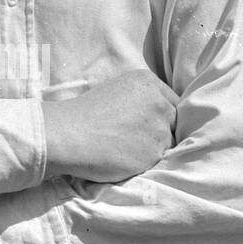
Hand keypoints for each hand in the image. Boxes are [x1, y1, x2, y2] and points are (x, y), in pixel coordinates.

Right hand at [42, 69, 177, 182]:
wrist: (67, 134)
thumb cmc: (86, 114)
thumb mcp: (117, 91)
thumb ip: (143, 98)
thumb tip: (162, 113)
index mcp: (148, 82)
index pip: (173, 102)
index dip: (159, 116)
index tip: (142, 123)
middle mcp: (159, 102)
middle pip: (174, 122)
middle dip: (160, 131)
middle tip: (131, 136)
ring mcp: (159, 128)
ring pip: (168, 143)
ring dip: (153, 148)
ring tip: (124, 146)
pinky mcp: (155, 152)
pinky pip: (158, 160)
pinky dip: (145, 161)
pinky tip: (124, 156)